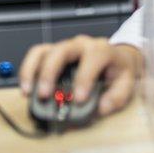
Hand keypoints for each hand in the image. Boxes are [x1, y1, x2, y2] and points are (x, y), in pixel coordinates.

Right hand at [19, 35, 142, 115]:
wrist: (118, 56)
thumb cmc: (119, 69)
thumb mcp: (127, 83)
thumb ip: (117, 97)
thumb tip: (102, 108)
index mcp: (102, 50)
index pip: (92, 60)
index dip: (84, 79)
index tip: (79, 99)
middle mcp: (81, 45)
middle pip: (61, 52)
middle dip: (50, 74)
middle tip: (45, 95)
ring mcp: (65, 46)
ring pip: (43, 52)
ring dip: (32, 72)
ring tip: (28, 93)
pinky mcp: (54, 52)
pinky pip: (36, 55)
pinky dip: (28, 70)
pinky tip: (26, 87)